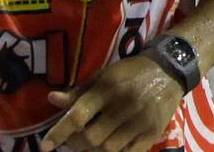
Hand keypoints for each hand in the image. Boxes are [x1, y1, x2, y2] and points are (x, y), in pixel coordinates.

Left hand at [42, 55, 183, 151]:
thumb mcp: (103, 76)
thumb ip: (78, 92)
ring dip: (95, 149)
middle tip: (72, 140)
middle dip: (76, 143)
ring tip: (93, 141)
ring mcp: (139, 121)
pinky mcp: (152, 133)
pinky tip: (111, 145)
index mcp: (107, 88)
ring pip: (108, 149)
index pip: (78, 115)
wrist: (168, 70)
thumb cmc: (129, 73)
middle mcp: (123, 105)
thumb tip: (52, 100)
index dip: (59, 132)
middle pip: (91, 138)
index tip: (45, 146)